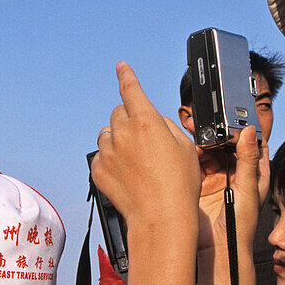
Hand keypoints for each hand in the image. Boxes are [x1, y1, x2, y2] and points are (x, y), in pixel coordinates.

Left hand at [91, 62, 199, 241]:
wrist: (161, 217)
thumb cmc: (179, 185)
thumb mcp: (185, 147)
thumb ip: (165, 126)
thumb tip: (153, 122)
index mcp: (146, 122)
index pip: (131, 90)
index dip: (127, 76)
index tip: (121, 67)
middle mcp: (123, 133)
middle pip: (119, 113)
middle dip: (130, 120)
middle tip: (145, 141)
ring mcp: (108, 152)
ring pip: (107, 134)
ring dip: (119, 140)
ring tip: (137, 161)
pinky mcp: (98, 170)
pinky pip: (102, 156)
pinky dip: (111, 160)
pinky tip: (128, 174)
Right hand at [196, 127, 267, 256]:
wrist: (217, 249)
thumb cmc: (240, 226)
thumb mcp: (247, 188)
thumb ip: (247, 160)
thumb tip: (249, 132)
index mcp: (254, 173)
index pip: (252, 144)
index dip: (245, 130)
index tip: (234, 118)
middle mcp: (236, 174)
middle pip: (227, 145)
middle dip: (218, 133)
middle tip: (208, 123)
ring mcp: (217, 179)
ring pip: (210, 152)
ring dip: (203, 142)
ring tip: (196, 135)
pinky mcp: (200, 184)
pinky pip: (195, 164)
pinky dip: (191, 155)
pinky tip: (188, 150)